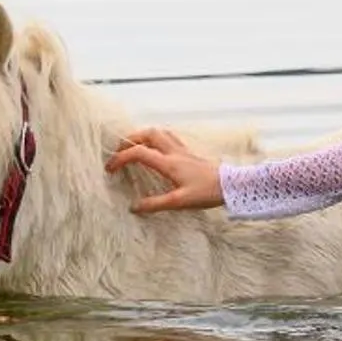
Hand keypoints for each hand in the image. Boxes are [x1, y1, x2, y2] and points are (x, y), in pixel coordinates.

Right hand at [106, 126, 223, 213]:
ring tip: (134, 147)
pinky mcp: (190, 153)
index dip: (120, 158)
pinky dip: (157, 139)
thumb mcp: (179, 202)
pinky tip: (157, 149)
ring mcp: (183, 150)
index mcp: (169, 163)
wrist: (231, 186)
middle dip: (130, 140)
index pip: (138, 153)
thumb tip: (134, 207)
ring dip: (143, 136)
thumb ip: (155, 204)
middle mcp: (174, 152)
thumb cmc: (207, 193)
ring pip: (159, 133)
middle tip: (119, 152)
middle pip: (148, 134)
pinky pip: (170, 138)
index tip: (110, 168)